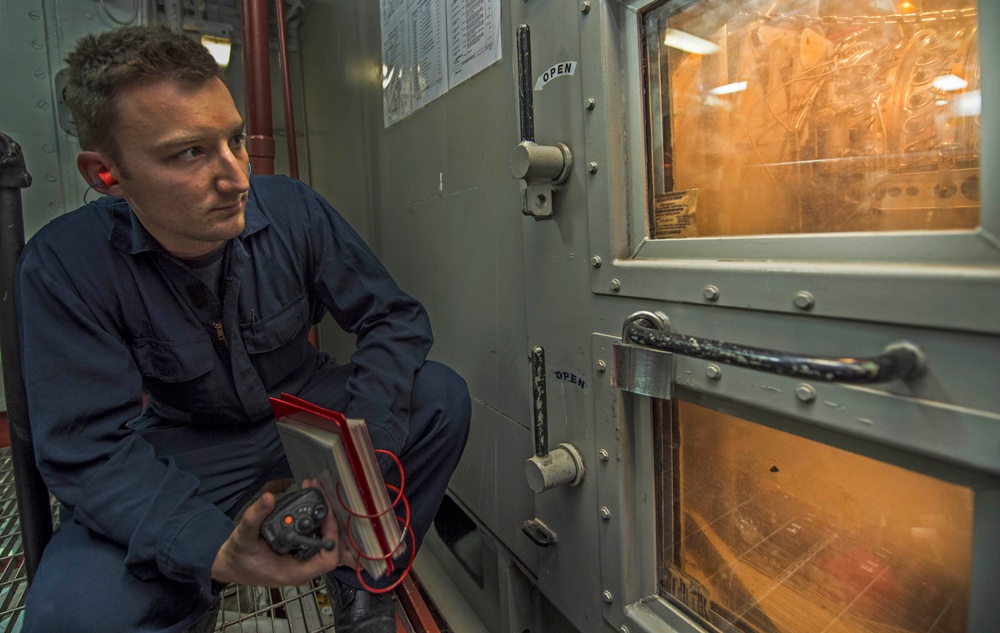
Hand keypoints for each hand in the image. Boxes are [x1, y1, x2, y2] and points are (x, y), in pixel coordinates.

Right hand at [211, 479, 356, 586]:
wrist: (231, 565)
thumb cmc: (238, 557)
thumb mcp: (243, 536)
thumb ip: (254, 518)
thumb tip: (268, 498)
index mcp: (294, 572)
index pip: (328, 559)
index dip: (332, 536)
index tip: (325, 514)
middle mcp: (302, 568)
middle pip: (330, 546)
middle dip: (328, 518)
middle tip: (320, 494)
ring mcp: (302, 561)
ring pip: (323, 540)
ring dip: (322, 515)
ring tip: (314, 491)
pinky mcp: (299, 553)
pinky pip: (314, 537)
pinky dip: (314, 519)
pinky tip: (309, 501)